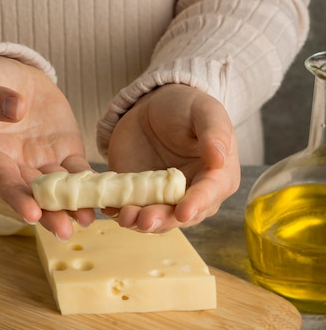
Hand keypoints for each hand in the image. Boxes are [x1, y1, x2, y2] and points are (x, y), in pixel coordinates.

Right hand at [0, 56, 94, 238]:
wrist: (11, 77)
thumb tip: (16, 109)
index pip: (2, 179)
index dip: (16, 197)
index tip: (31, 214)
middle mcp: (15, 166)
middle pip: (33, 194)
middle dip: (48, 213)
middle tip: (64, 231)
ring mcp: (42, 162)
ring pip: (59, 189)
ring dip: (72, 205)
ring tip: (87, 220)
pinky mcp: (65, 153)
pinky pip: (79, 172)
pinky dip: (92, 184)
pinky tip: (105, 196)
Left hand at [105, 84, 240, 231]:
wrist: (153, 109)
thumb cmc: (187, 108)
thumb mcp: (205, 112)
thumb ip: (215, 133)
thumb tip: (220, 159)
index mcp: (218, 177)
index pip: (209, 195)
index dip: (196, 204)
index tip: (183, 212)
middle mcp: (194, 196)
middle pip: (180, 215)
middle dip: (163, 220)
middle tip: (145, 220)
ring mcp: (166, 200)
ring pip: (155, 220)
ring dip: (139, 222)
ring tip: (125, 216)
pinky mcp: (141, 199)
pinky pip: (132, 211)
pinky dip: (120, 213)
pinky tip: (110, 209)